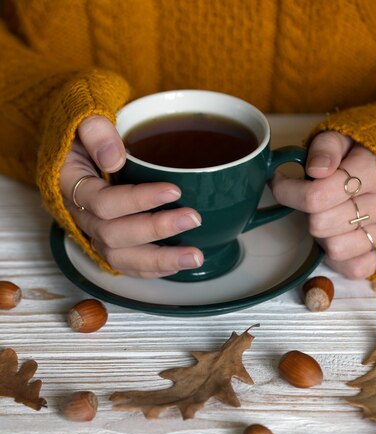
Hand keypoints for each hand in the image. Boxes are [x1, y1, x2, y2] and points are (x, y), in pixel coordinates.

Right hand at [59, 115, 202, 277]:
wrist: (81, 142)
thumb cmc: (86, 129)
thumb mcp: (84, 114)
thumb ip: (96, 130)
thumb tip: (114, 158)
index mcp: (70, 184)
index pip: (102, 202)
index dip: (138, 200)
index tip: (174, 190)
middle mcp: (80, 215)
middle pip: (113, 235)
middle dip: (156, 230)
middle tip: (193, 219)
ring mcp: (93, 232)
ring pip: (120, 258)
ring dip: (159, 260)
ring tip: (195, 256)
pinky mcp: (109, 242)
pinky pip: (127, 264)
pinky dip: (153, 268)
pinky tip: (180, 263)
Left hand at [271, 131, 375, 278]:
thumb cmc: (359, 154)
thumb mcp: (342, 138)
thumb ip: (326, 148)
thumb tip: (317, 169)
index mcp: (371, 170)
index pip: (316, 195)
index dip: (288, 192)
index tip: (279, 182)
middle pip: (320, 224)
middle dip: (307, 212)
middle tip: (312, 200)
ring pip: (335, 248)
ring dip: (323, 235)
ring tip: (330, 216)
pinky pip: (355, 268)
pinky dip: (341, 258)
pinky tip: (340, 236)